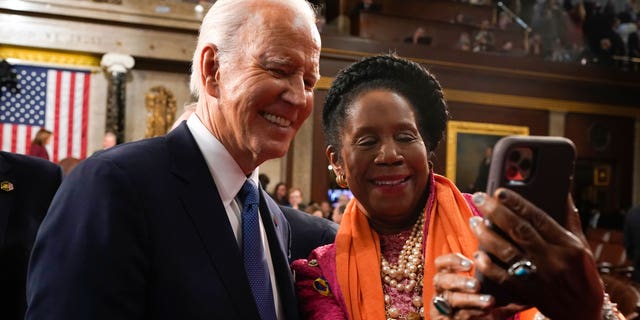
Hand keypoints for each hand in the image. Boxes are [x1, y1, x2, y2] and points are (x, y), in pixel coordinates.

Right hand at [429, 253, 521, 319]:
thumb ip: (498, 280)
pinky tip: (486, 311)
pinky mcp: (445, 318)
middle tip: (477, 285)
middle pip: (441, 280)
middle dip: (459, 281)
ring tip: (488, 301)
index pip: (441, 263)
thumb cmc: (480, 302)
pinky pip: (458, 315)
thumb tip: (522, 272)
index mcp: (447, 276)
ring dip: (469, 299)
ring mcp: (443, 305)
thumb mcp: (487, 289)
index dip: (452, 261)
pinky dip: (473, 312)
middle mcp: (442, 289)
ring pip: (451, 299)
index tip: (469, 264)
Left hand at [469, 189, 603, 319]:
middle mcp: (553, 260)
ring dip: (487, 235)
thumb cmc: (582, 274)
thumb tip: (562, 192)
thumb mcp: (582, 246)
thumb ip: (569, 220)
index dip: (517, 203)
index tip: (500, 191)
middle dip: (496, 212)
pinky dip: (489, 266)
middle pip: (519, 231)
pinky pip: (504, 278)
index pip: (539, 218)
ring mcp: (540, 277)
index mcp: (568, 245)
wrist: (583, 313)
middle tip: (479, 198)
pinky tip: (478, 254)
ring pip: (508, 252)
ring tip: (474, 221)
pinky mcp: (528, 293)